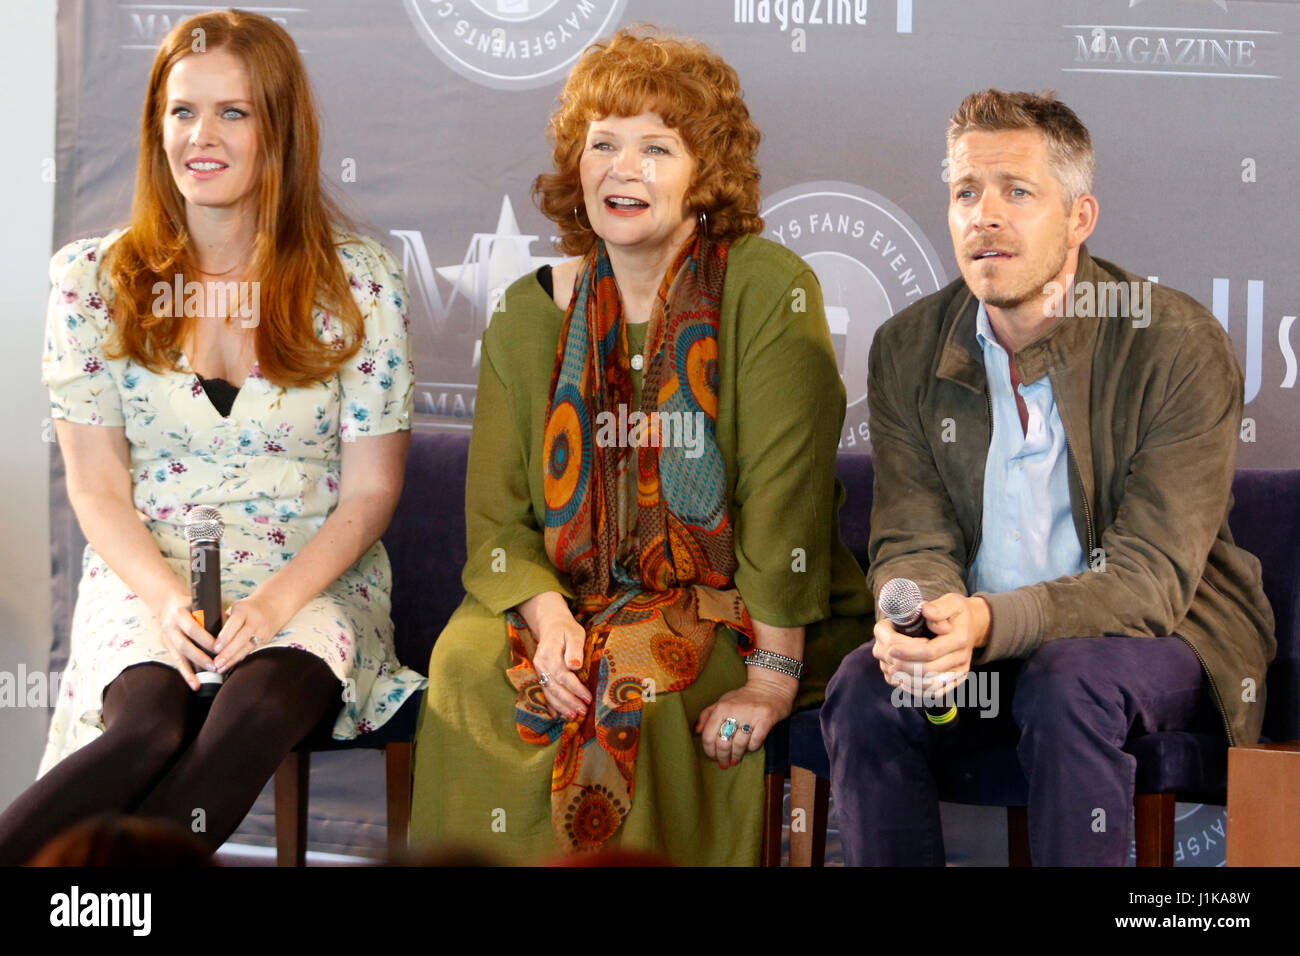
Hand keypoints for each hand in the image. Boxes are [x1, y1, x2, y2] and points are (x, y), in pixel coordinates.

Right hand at [153, 586, 215, 691]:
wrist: (168, 605)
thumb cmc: (191, 605)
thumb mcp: (200, 605)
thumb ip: (213, 615)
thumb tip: (231, 626)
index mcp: (179, 614)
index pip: (192, 628)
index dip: (205, 639)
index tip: (218, 647)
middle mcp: (171, 627)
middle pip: (185, 645)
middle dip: (200, 656)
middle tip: (215, 665)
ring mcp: (167, 639)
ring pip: (179, 656)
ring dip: (193, 669)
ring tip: (207, 676)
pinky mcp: (168, 648)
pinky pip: (177, 663)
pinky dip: (187, 675)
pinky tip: (195, 685)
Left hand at [212, 588, 294, 672]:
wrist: (273, 607)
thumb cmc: (247, 609)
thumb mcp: (235, 608)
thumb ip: (223, 620)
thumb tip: (205, 633)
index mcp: (244, 609)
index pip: (234, 623)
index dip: (225, 636)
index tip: (215, 647)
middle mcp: (255, 620)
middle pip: (242, 638)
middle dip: (228, 652)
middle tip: (216, 662)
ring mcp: (262, 631)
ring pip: (246, 647)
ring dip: (232, 659)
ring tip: (220, 668)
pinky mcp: (265, 640)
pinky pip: (249, 651)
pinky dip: (238, 659)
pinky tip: (228, 665)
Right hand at [527, 605, 592, 722]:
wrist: (551, 625)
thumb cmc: (567, 629)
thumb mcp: (574, 633)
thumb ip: (574, 649)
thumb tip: (575, 666)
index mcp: (549, 653)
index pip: (563, 675)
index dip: (575, 688)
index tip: (588, 697)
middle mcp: (541, 664)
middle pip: (555, 687)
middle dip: (569, 701)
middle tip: (583, 712)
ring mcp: (539, 671)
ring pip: (549, 692)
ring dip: (561, 706)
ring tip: (573, 716)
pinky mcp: (540, 675)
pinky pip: (544, 692)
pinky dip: (551, 705)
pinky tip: (557, 716)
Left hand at [695, 670, 796, 768]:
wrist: (770, 688)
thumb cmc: (744, 698)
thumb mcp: (723, 702)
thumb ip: (707, 715)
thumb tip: (697, 731)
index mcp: (722, 707)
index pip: (708, 735)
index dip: (709, 750)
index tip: (712, 756)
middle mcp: (735, 710)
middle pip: (723, 743)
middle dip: (722, 757)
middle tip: (723, 762)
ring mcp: (751, 715)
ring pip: (739, 745)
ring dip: (736, 755)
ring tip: (735, 758)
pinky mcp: (766, 720)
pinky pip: (755, 741)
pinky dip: (751, 748)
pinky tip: (749, 748)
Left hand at [874, 593, 988, 697]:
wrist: (972, 627)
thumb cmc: (956, 613)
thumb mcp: (951, 602)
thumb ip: (938, 607)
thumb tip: (926, 611)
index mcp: (960, 638)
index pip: (930, 651)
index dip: (908, 651)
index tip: (890, 647)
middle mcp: (961, 659)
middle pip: (927, 670)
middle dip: (903, 665)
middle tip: (886, 656)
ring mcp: (958, 673)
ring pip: (928, 685)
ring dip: (906, 678)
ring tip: (890, 667)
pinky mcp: (953, 681)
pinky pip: (933, 692)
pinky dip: (915, 687)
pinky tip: (901, 678)